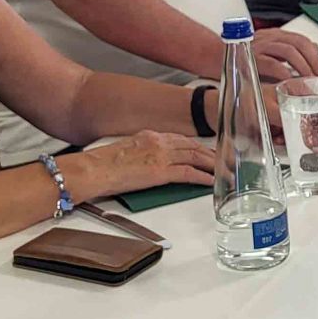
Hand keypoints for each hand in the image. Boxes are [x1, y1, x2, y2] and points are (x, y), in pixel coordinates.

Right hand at [90, 130, 216, 192]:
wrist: (92, 169)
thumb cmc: (103, 165)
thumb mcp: (127, 151)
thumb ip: (144, 153)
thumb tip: (152, 163)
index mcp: (150, 136)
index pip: (181, 140)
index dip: (198, 146)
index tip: (208, 152)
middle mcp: (158, 142)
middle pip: (192, 146)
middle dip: (211, 154)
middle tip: (224, 161)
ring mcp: (160, 156)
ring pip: (195, 157)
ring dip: (213, 165)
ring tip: (225, 172)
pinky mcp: (159, 171)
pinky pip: (188, 173)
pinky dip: (202, 177)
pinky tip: (211, 182)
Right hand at [250, 28, 317, 81]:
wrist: (216, 57)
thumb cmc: (245, 58)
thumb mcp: (270, 53)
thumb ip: (291, 52)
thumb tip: (314, 49)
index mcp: (275, 35)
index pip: (301, 40)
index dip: (314, 56)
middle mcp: (269, 37)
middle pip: (298, 43)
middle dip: (312, 62)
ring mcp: (259, 46)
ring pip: (288, 51)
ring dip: (302, 67)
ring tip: (308, 81)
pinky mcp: (251, 58)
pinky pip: (271, 63)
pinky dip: (284, 73)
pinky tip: (290, 82)